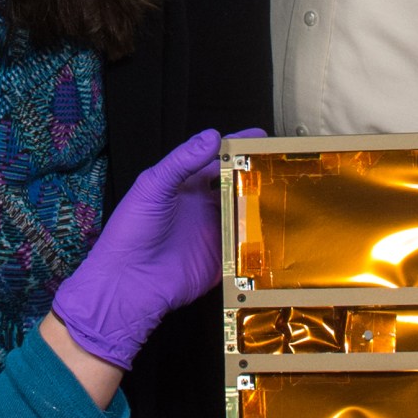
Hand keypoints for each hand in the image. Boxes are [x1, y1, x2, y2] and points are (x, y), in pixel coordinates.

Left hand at [50, 126, 261, 370]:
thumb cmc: (132, 231)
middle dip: (256, 175)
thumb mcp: (153, 187)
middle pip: (236, 186)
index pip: (215, 160)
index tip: (261, 137)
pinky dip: (261, 238)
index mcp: (185, 186)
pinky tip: (279, 228)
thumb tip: (212, 136)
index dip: (236, 148)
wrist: (129, 282)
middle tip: (282, 163)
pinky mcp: (222, 259)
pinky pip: (247, 246)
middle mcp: (202, 207)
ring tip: (288, 191)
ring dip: (262, 204)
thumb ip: (182, 162)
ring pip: (246, 214)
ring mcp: (214, 233)